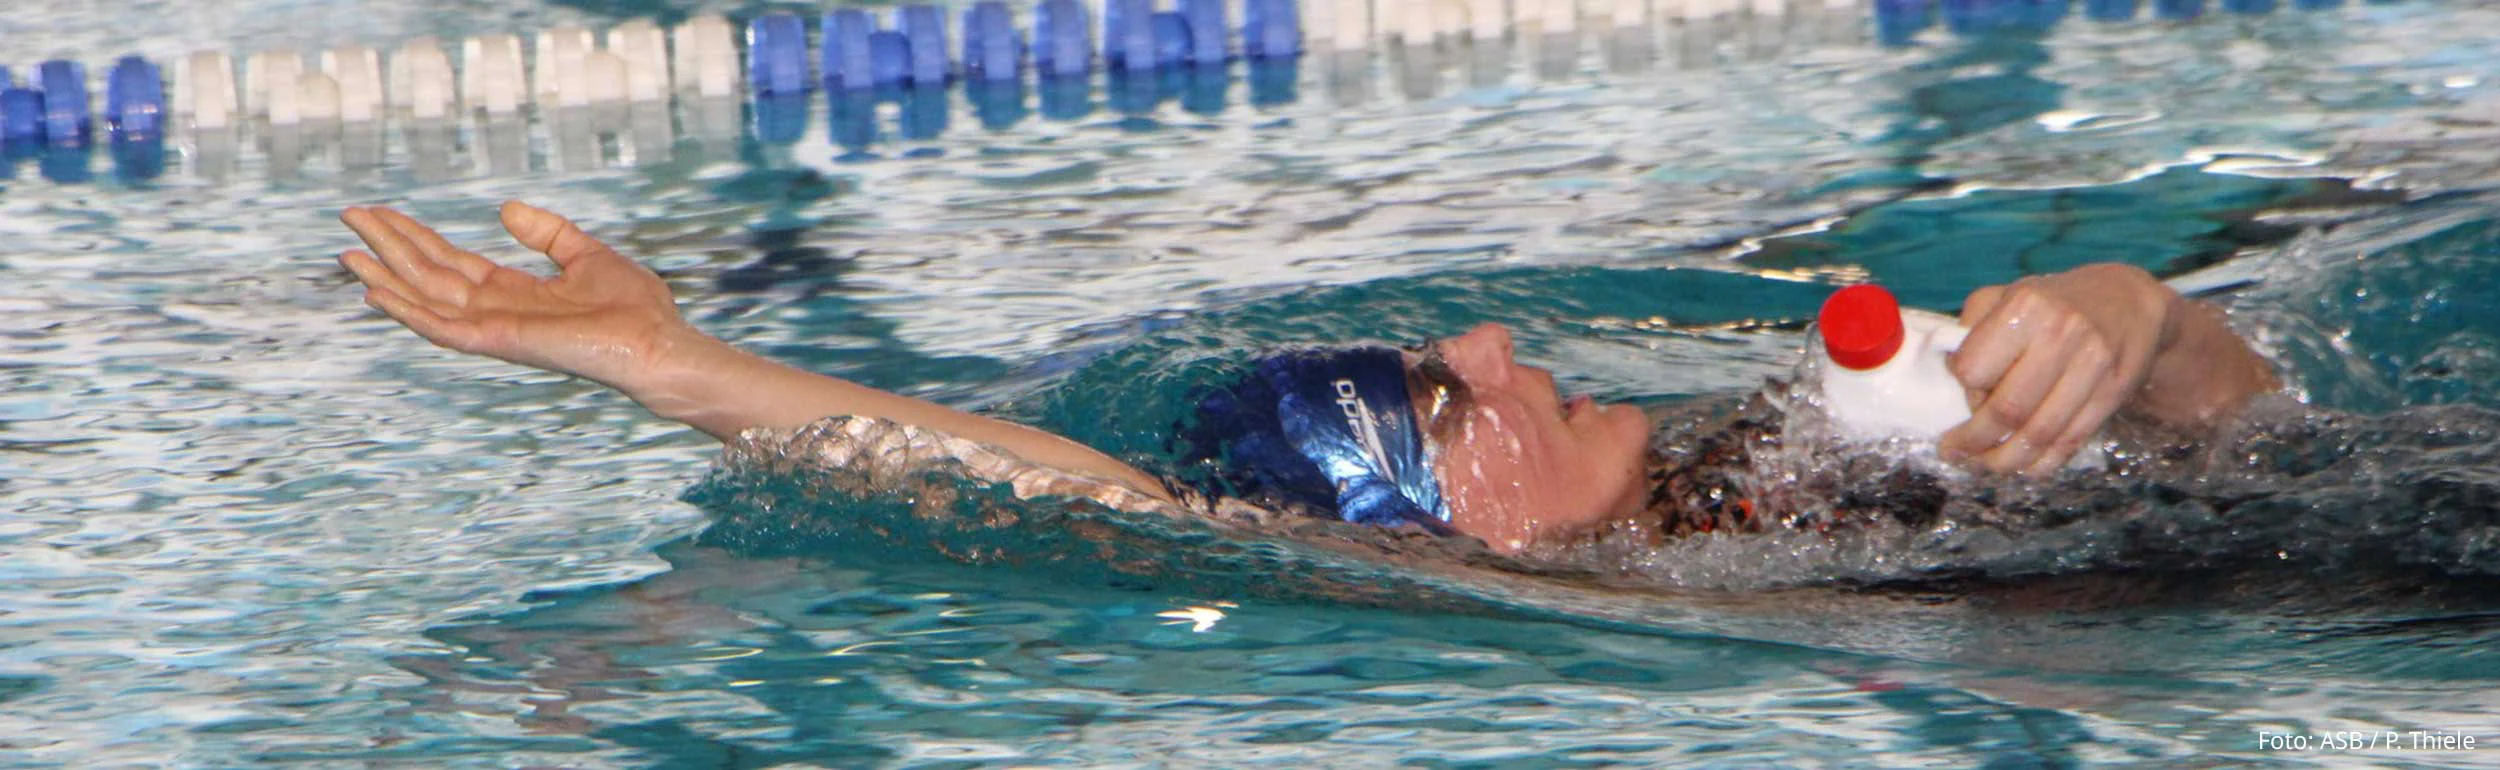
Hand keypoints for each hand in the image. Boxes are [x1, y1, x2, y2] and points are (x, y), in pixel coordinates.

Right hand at [338, 202, 689, 391]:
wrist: (658, 343)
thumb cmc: (635, 308)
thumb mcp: (586, 255)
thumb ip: (546, 233)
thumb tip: (505, 209)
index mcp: (513, 292)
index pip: (450, 261)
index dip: (414, 236)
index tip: (379, 212)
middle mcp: (495, 311)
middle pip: (428, 274)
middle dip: (388, 247)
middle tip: (347, 217)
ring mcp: (494, 329)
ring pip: (425, 298)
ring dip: (385, 276)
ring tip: (346, 252)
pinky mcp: (500, 342)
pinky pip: (442, 328)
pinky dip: (408, 312)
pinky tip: (377, 294)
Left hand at [1940, 264, 2179, 474]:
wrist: (2128, 302)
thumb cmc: (2053, 302)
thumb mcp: (2007, 295)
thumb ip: (1972, 328)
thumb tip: (1950, 373)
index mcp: (2025, 307)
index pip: (1974, 369)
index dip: (1963, 390)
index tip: (1964, 394)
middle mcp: (2061, 335)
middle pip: (2007, 409)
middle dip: (1974, 441)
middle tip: (1954, 452)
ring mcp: (2092, 366)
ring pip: (2039, 434)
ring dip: (2004, 461)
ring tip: (1982, 465)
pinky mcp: (2113, 393)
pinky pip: (2070, 440)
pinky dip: (2042, 463)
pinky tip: (2021, 466)